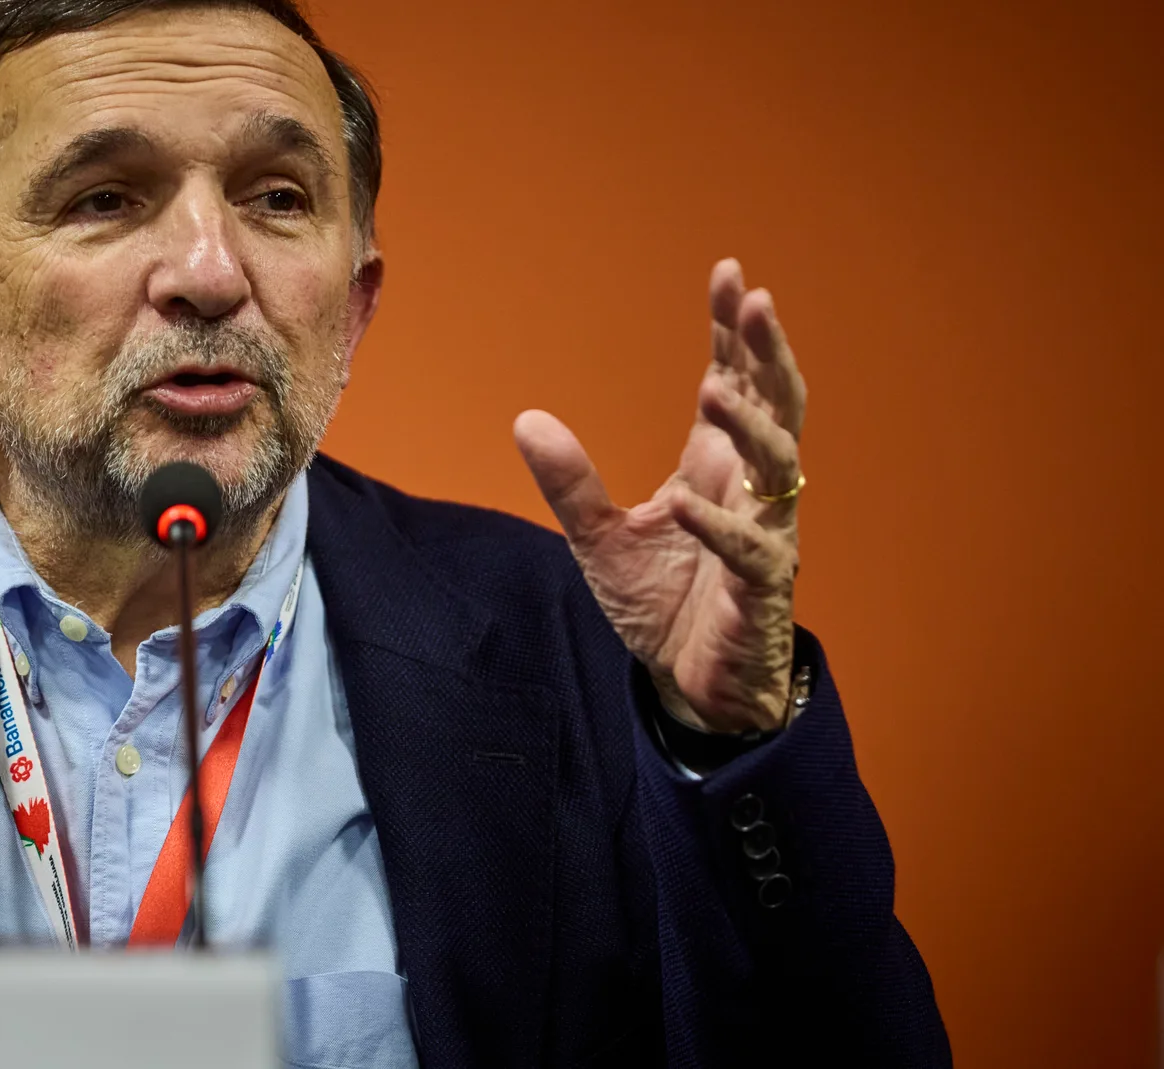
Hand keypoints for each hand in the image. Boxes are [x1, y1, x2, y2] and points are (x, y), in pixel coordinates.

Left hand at [515, 259, 806, 732]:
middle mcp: (748, 490)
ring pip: (776, 466)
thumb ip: (569, 480)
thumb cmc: (663, 602)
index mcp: (715, 467)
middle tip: (753, 300)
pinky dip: (719, 526)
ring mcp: (763, 535)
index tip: (727, 274)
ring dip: (747, 425)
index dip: (732, 332)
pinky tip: (689, 505)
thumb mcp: (598, 537)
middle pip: (775, 404)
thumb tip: (525, 417)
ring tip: (712, 388)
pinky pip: (748, 550)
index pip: (733, 382)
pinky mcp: (760, 587)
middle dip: (765, 352)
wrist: (691, 683)